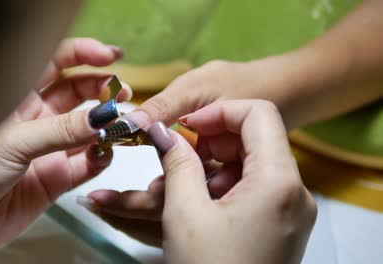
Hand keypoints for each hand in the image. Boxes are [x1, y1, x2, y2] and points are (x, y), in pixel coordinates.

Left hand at [0, 38, 130, 261]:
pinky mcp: (57, 176)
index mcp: (18, 99)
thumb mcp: (14, 142)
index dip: (83, 55)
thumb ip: (62, 130)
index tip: (110, 57)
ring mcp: (49, 148)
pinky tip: (104, 154)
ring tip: (121, 125)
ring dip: (106, 126)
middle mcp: (36, 119)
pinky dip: (101, 158)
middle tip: (122, 93)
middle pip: (77, 93)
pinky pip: (88, 163)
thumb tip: (104, 116)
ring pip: (87, 129)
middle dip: (102, 90)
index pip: (54, 64)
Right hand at [161, 100, 315, 262]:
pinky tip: (192, 206)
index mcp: (278, 182)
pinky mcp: (277, 225)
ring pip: (247, 167)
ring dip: (208, 170)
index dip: (218, 112)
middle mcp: (292, 193)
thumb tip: (161, 130)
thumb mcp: (184, 213)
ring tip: (173, 189)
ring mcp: (287, 211)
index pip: (258, 114)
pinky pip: (249, 190)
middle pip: (252, 140)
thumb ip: (176, 162)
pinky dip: (219, 189)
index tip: (185, 126)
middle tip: (174, 159)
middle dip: (209, 145)